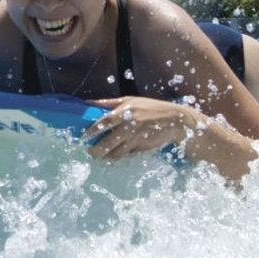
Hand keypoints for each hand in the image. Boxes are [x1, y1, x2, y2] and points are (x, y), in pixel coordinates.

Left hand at [82, 97, 200, 159]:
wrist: (175, 120)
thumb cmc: (150, 107)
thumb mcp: (130, 100)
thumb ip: (107, 103)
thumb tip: (87, 103)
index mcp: (125, 113)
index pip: (103, 123)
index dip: (92, 131)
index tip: (83, 137)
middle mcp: (129, 127)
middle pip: (107, 143)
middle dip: (95, 151)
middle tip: (88, 153)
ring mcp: (136, 140)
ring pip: (116, 153)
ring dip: (106, 157)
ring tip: (100, 157)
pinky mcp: (142, 149)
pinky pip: (126, 155)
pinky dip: (119, 157)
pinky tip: (113, 157)